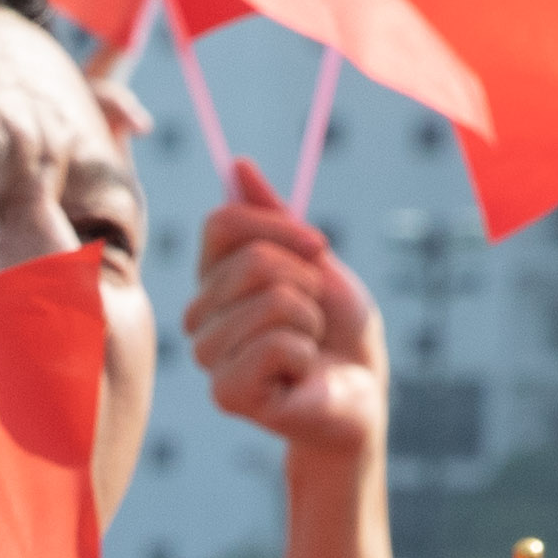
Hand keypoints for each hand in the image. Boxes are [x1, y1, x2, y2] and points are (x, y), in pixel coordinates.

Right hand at [188, 160, 392, 464]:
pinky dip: (306, 355)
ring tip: (306, 349)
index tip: (319, 249)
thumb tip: (237, 164)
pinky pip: (276, 345)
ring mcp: (208, 356)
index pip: (223, 223)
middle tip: (314, 316)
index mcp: (213, 278)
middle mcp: (199, 315)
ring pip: (272, 302)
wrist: (358, 394)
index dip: (279, 226)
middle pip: (252, 261)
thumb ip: (275, 218)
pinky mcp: (225, 393)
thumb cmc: (338, 330)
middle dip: (306, 283)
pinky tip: (299, 376)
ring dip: (310, 323)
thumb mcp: (315, 262)